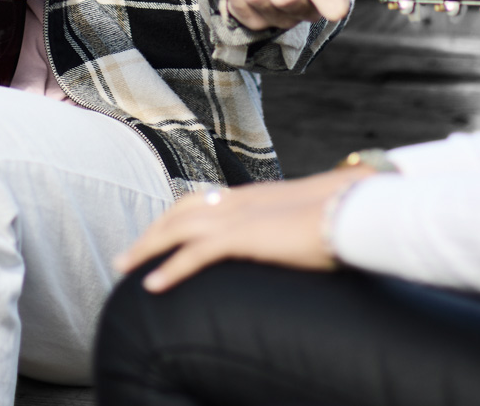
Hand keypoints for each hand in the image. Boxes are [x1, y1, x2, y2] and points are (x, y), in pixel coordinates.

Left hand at [115, 167, 376, 291]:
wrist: (355, 209)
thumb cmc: (343, 215)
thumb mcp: (309, 220)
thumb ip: (293, 227)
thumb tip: (298, 241)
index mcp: (255, 194)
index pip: (203, 201)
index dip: (177, 217)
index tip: (160, 232)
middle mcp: (240, 200)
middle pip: (180, 211)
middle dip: (151, 231)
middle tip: (128, 253)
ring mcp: (239, 216)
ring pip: (176, 229)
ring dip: (147, 247)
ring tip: (124, 266)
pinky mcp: (242, 236)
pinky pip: (194, 254)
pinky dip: (169, 268)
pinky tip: (152, 285)